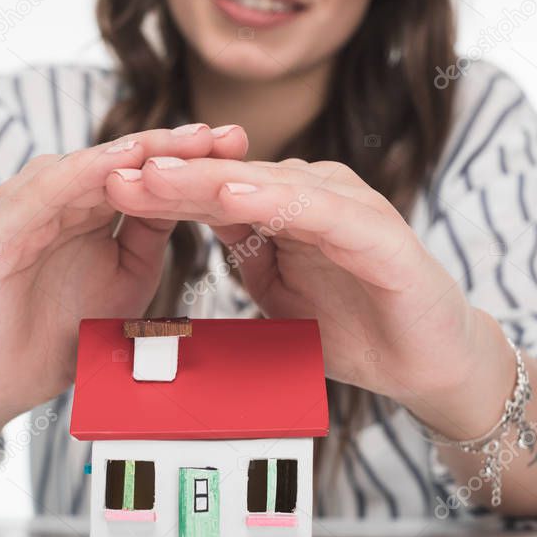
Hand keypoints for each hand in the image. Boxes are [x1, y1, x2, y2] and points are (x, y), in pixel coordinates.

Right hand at [0, 125, 248, 421]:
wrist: (4, 381)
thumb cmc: (63, 329)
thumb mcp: (128, 275)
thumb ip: (152, 234)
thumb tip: (197, 194)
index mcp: (88, 206)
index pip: (142, 170)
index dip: (190, 159)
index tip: (242, 149)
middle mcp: (57, 197)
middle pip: (120, 158)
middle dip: (174, 145)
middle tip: (225, 135)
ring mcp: (27, 208)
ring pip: (85, 165)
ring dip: (134, 151)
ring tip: (184, 142)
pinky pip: (43, 193)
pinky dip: (80, 175)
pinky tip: (119, 164)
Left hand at [106, 156, 513, 437]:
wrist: (425, 363)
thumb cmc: (357, 327)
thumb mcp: (279, 293)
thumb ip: (247, 256)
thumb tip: (197, 229)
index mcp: (291, 209)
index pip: (216, 193)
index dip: (164, 191)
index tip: (111, 190)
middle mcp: (318, 195)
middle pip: (234, 178)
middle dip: (173, 177)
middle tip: (118, 172)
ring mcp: (349, 208)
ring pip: (269, 185)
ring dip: (210, 180)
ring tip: (159, 177)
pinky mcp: (378, 232)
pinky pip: (318, 211)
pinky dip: (274, 202)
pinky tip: (232, 196)